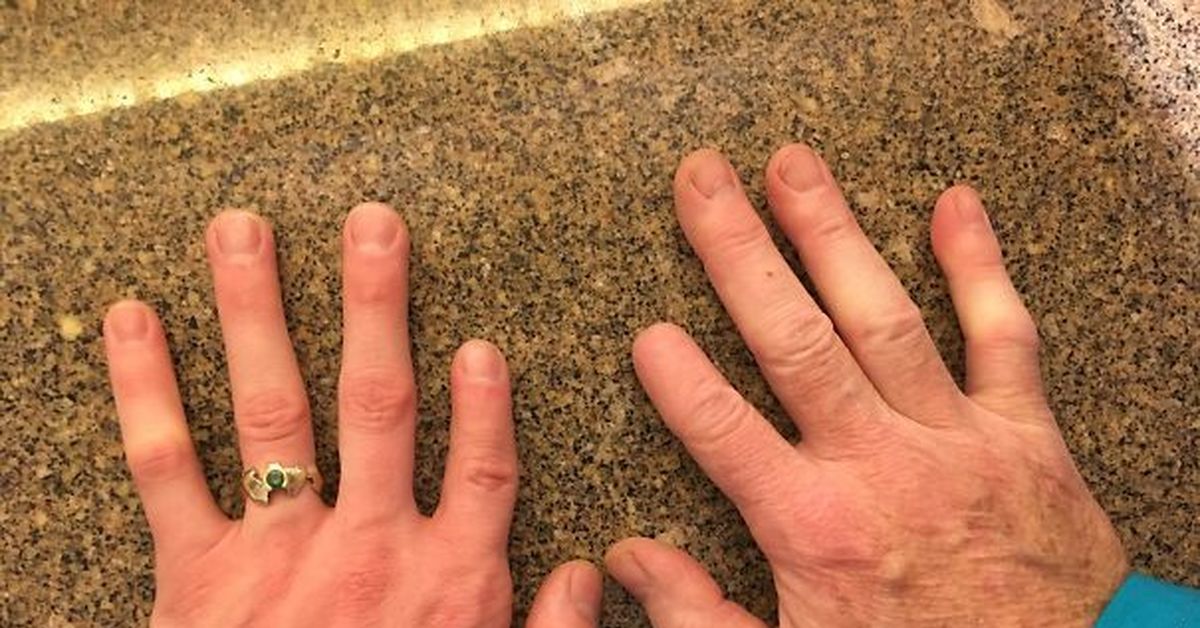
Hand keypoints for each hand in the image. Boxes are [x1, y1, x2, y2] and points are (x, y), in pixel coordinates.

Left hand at [103, 204, 519, 625]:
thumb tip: (591, 575)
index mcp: (447, 585)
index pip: (482, 471)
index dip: (485, 405)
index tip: (480, 344)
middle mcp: (367, 549)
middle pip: (379, 405)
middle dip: (375, 306)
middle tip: (370, 223)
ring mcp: (279, 555)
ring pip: (275, 412)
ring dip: (258, 313)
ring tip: (244, 231)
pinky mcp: (195, 576)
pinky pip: (167, 469)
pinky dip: (147, 390)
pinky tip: (133, 317)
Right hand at [602, 145, 1128, 625]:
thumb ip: (699, 616)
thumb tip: (630, 558)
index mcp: (815, 526)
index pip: (725, 431)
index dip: (679, 380)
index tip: (647, 331)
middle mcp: (880, 464)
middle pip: (794, 340)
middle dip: (740, 253)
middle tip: (703, 180)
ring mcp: (955, 438)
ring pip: (883, 317)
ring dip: (833, 234)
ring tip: (793, 166)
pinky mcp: (1024, 433)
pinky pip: (1004, 336)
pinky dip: (981, 267)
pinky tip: (955, 204)